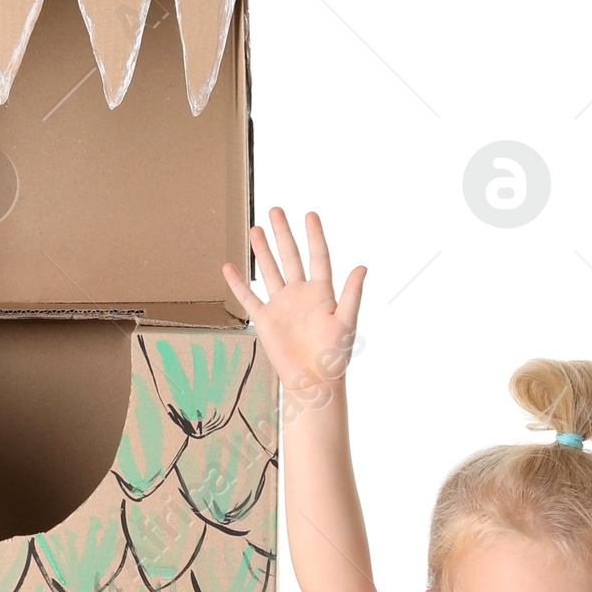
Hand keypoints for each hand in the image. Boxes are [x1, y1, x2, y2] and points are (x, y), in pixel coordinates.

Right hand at [222, 209, 365, 405]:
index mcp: (322, 292)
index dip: (314, 236)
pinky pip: (249, 298)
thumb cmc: (334, 355)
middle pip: (290, 257)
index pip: (318, 256)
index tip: (310, 214)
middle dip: (283, 234)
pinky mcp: (265, 320)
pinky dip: (238, 283)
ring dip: (263, 251)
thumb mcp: (347, 322)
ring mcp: (281, 305)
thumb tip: (362, 267)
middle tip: (275, 210)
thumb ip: (352, 294)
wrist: (313, 381)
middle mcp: (300, 294)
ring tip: (255, 229)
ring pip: (270, 271)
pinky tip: (229, 267)